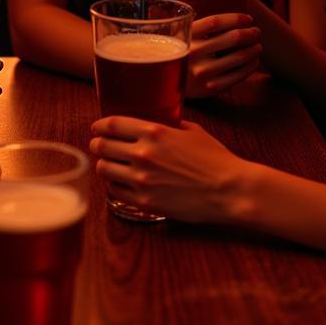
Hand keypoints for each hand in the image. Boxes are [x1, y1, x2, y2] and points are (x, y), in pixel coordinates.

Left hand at [90, 117, 248, 223]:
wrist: (229, 190)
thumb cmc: (216, 159)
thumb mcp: (193, 131)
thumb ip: (171, 125)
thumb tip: (160, 122)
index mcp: (155, 132)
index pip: (113, 124)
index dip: (99, 125)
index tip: (96, 127)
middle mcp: (143, 153)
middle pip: (103, 146)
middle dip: (97, 145)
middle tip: (98, 146)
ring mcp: (142, 179)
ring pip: (104, 169)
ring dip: (103, 165)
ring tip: (107, 165)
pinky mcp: (145, 202)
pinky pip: (115, 193)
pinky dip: (113, 187)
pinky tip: (118, 184)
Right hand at [187, 13, 260, 97]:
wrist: (166, 85)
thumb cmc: (182, 54)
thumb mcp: (183, 38)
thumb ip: (201, 27)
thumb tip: (238, 19)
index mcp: (186, 36)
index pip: (216, 21)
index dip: (236, 18)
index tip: (249, 18)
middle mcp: (193, 54)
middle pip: (232, 37)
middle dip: (250, 33)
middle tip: (257, 32)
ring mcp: (202, 72)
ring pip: (239, 57)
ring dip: (254, 49)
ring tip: (258, 46)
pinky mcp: (210, 88)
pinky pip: (239, 75)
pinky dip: (251, 66)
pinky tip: (254, 60)